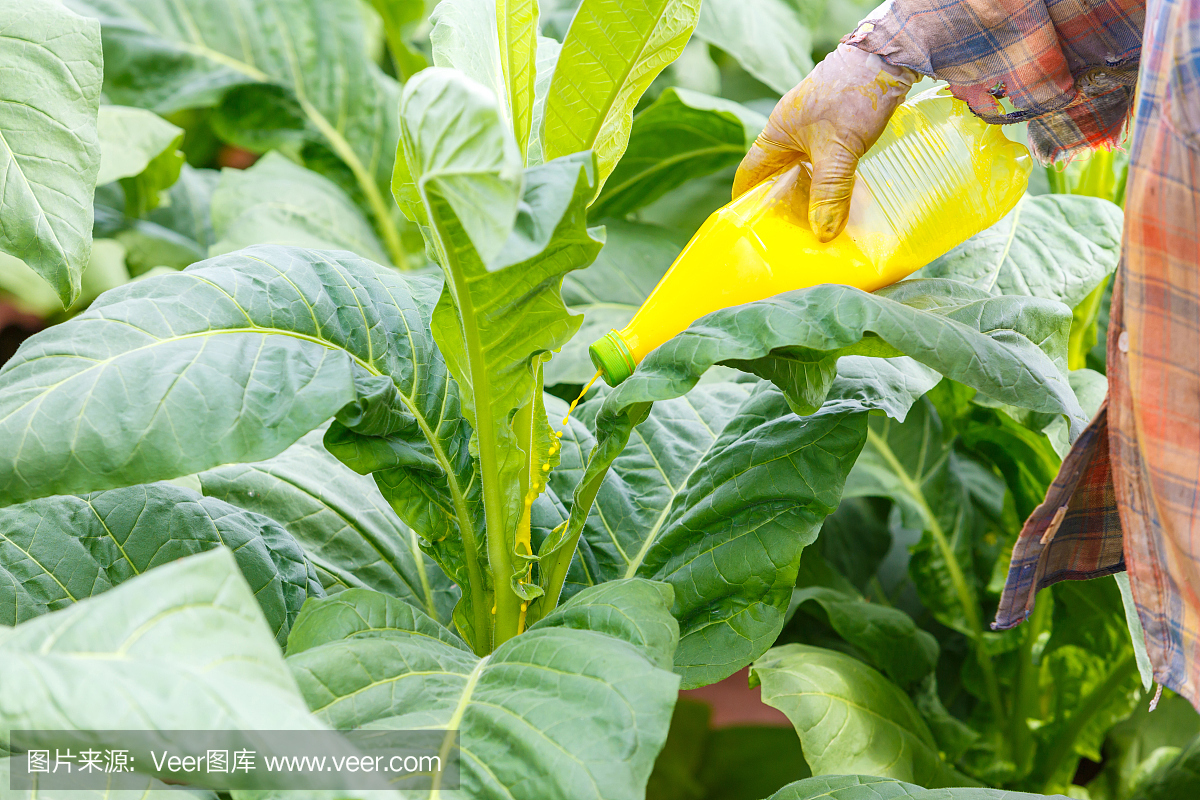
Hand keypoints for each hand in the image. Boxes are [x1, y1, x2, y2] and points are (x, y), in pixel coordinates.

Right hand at [734, 44, 917, 241]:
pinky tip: (837, 196)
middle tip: (786, 233)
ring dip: (806, 192)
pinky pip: (821, 160)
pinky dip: (825, 179)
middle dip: (779, 201)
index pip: (749, 172)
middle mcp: (789, 130)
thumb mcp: (838, 150)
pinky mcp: (833, 125)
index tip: (748, 223)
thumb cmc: (853, 96)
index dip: (745, 198)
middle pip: (775, 173)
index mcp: (776, 133)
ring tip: (813, 222)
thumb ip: (829, 191)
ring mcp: (811, 127)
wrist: (886, 58)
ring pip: (801, 168)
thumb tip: (823, 234)